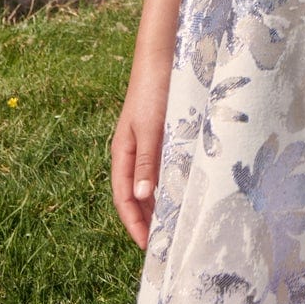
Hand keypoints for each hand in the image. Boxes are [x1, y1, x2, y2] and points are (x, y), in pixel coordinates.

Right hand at [110, 54, 170, 249]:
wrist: (163, 58)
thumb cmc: (154, 91)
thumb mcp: (150, 128)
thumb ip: (147, 161)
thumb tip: (142, 198)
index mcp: (122, 153)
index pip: (124, 197)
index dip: (133, 223)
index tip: (146, 245)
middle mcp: (132, 152)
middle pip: (136, 195)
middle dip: (145, 219)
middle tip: (161, 244)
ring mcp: (147, 144)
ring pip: (150, 183)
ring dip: (157, 204)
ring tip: (171, 226)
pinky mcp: (162, 135)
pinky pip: (163, 168)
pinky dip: (169, 184)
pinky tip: (181, 193)